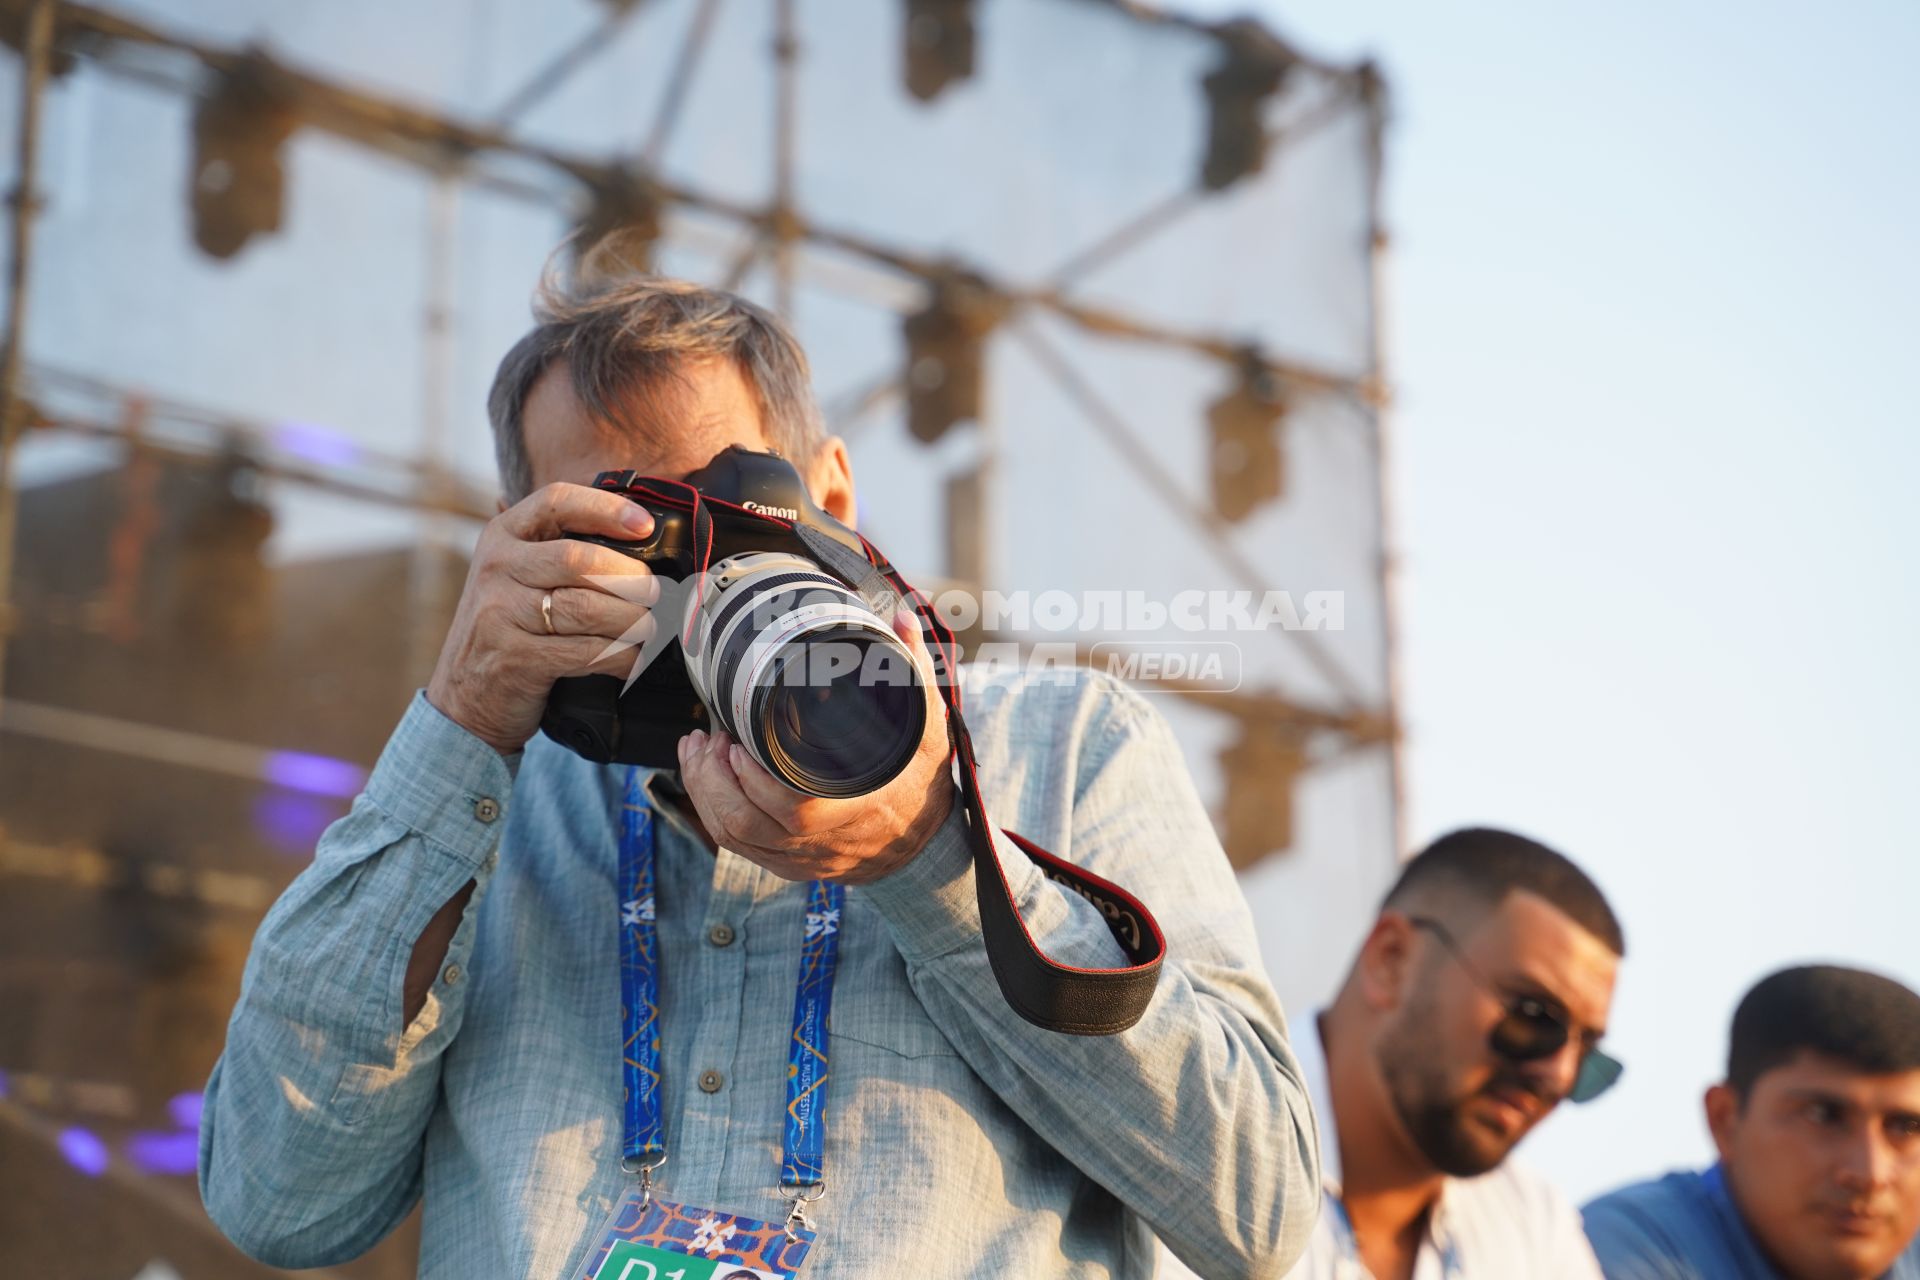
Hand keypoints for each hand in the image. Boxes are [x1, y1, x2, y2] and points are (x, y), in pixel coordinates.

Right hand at [426, 482, 659, 753]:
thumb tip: (640, 539)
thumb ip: (560, 553)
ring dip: (632, 620)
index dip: (606, 508)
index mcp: (502, 536)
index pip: (556, 502)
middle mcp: (497, 568)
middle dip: (630, 577)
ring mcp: (501, 613)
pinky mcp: (516, 658)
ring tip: (649, 627)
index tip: (645, 525)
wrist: (464, 700)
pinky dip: (621, 656)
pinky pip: (586, 651)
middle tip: (653, 593)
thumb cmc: (509, 630)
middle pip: (579, 559)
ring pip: (587, 608)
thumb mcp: (518, 578)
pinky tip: (633, 658)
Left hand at [675, 612, 955, 884]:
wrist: (925, 841)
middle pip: (746, 824)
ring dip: (705, 794)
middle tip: (705, 739)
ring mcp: (802, 858)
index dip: (752, 780)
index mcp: (855, 808)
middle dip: (712, 780)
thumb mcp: (925, 726)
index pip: (792, 808)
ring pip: (734, 838)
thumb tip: (904, 618)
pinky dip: (713, 816)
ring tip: (697, 753)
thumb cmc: (919, 780)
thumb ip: (912, 672)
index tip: (734, 739)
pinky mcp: (789, 867)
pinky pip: (739, 850)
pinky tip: (705, 784)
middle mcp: (823, 841)